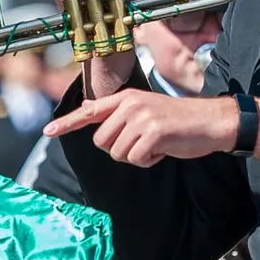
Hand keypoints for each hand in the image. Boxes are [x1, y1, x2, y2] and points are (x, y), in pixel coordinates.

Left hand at [44, 89, 236, 166]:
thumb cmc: (178, 121)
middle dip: (119, 150)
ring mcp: (141, 117)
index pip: (90, 111)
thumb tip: (88, 112)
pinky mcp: (153, 132)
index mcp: (126, 98)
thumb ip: (117, 113)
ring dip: (136, 157)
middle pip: (101, 142)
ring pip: (117, 153)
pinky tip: (163, 149)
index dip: (67, 123)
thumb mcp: (145, 110)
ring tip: (156, 144)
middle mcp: (130, 104)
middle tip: (143, 143)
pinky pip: (135, 159)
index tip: (48, 131)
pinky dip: (149, 161)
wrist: (211, 121)